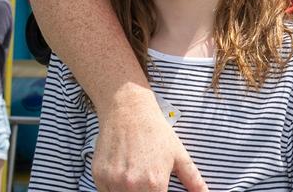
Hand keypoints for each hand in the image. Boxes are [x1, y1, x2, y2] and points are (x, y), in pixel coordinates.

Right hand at [93, 92, 207, 191]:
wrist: (128, 109)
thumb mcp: (179, 154)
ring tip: (135, 176)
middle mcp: (132, 185)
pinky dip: (113, 188)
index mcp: (155, 183)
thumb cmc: (156, 131)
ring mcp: (113, 181)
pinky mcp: (99, 175)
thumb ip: (193, 180)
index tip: (157, 188)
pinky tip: (122, 172)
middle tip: (146, 182)